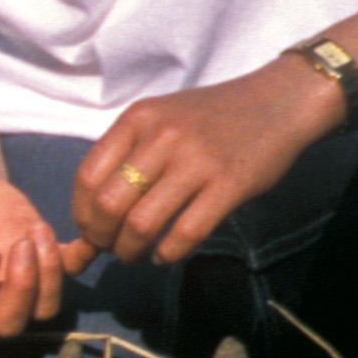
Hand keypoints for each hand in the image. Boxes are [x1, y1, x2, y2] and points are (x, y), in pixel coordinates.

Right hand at [0, 169, 74, 340]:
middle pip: (7, 324)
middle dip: (22, 291)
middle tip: (22, 245)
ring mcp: (14, 285)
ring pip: (41, 309)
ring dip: (49, 277)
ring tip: (37, 231)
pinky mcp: (41, 263)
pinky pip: (69, 274)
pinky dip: (80, 260)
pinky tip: (83, 239)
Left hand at [65, 59, 337, 266]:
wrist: (276, 103)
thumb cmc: (211, 117)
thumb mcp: (162, 121)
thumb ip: (127, 158)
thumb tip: (91, 215)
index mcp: (138, 118)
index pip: (87, 177)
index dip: (82, 215)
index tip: (91, 231)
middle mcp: (162, 136)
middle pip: (109, 204)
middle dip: (102, 238)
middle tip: (112, 248)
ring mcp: (197, 160)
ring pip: (143, 223)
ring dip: (131, 250)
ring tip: (136, 254)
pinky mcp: (229, 184)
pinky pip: (186, 232)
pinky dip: (168, 253)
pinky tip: (166, 254)